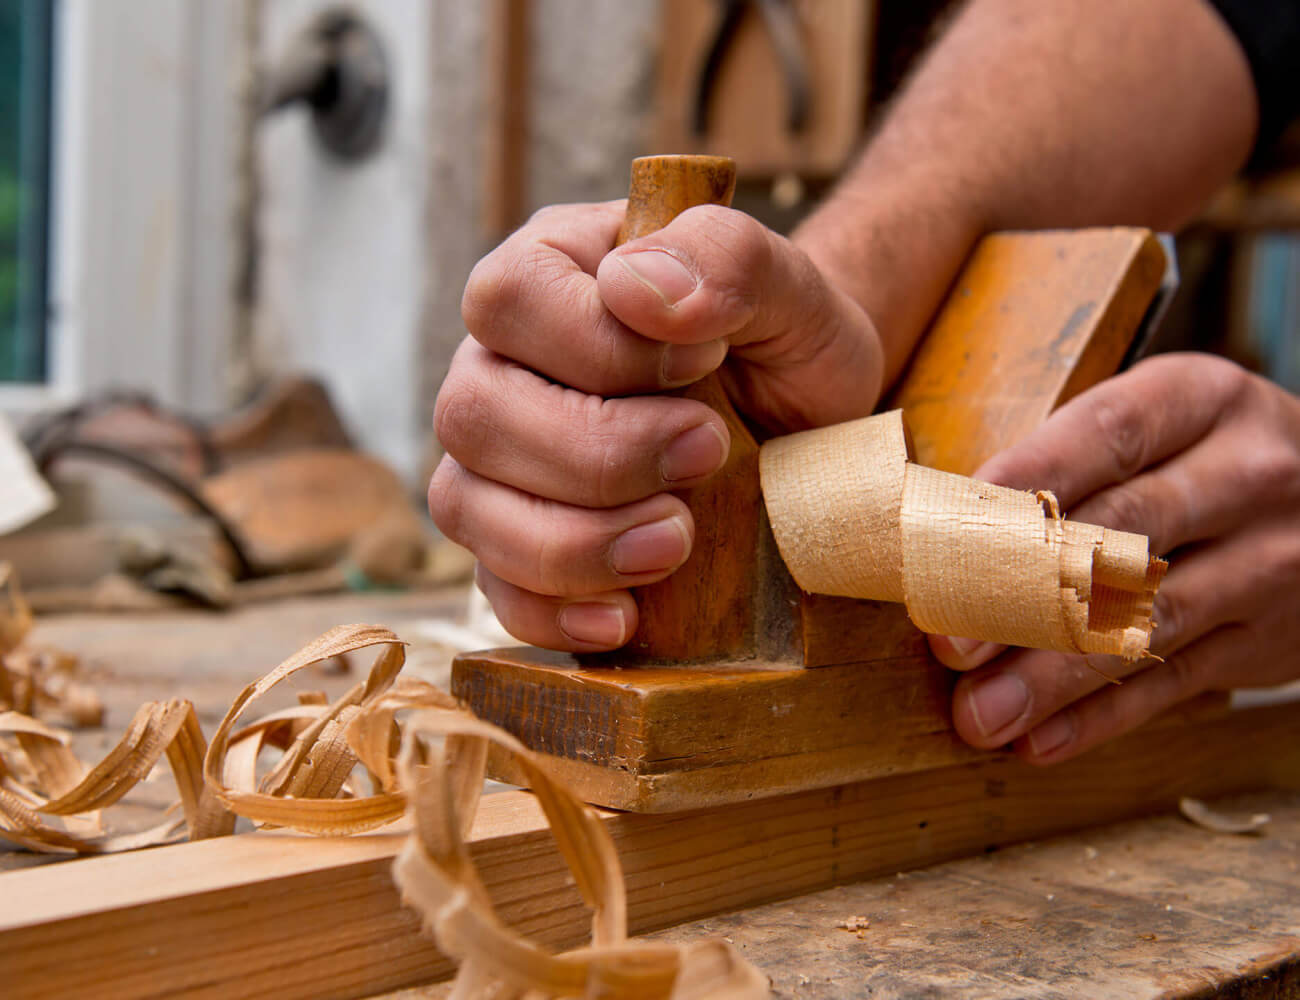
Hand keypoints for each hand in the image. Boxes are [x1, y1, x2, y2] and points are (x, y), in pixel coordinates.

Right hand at [430, 201, 883, 650]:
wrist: (807, 431)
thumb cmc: (786, 346)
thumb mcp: (790, 289)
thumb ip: (727, 258)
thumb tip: (634, 285)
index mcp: (552, 273)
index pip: (510, 299)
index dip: (600, 348)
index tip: (704, 366)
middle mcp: (501, 364)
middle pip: (474, 415)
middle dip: (597, 455)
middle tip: (708, 455)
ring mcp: (497, 462)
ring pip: (467, 506)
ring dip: (574, 541)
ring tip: (675, 542)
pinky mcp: (517, 545)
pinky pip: (494, 589)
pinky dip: (554, 611)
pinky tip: (626, 615)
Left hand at [929, 353, 1299, 763]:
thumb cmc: (1197, 456)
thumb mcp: (1159, 425)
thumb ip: (1070, 462)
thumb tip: (943, 525)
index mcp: (1201, 400)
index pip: (1104, 437)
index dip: (1023, 480)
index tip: (947, 527)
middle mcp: (1248, 474)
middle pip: (1122, 537)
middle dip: (1024, 594)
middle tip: (948, 643)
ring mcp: (1269, 562)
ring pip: (1146, 625)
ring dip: (1052, 679)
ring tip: (979, 715)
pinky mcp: (1269, 641)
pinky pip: (1175, 686)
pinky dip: (1102, 719)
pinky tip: (1039, 741)